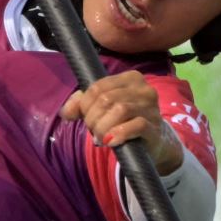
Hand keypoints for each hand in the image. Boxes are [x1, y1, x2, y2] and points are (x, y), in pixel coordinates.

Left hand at [60, 71, 183, 173]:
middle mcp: (144, 89)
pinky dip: (119, 134)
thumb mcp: (102, 108)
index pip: (98, 87)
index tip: (86, 118)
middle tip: (94, 131)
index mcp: (131, 78)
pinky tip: (111, 141)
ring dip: (103, 128)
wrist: (151, 142)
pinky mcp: (154, 127)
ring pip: (120, 110)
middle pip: (106, 99)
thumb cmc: (124, 121)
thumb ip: (82, 104)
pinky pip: (135, 126)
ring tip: (101, 138)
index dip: (85, 105)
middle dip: (93, 118)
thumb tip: (66, 112)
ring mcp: (152, 107)